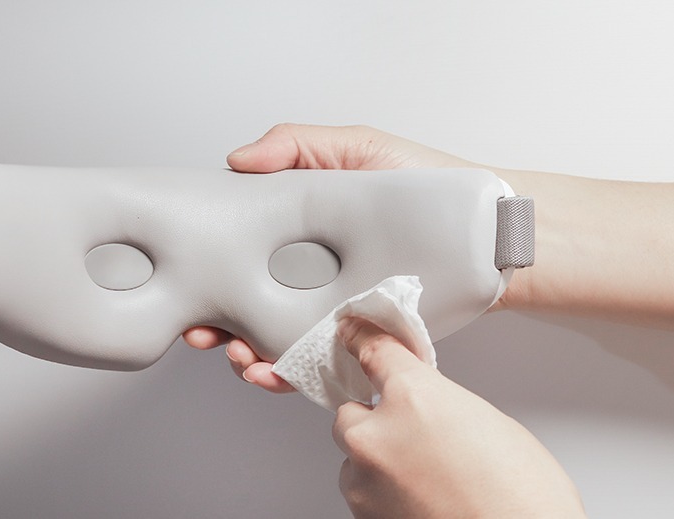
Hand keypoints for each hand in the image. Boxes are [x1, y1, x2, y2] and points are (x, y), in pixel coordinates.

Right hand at [182, 123, 481, 391]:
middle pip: (247, 305)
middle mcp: (308, 274)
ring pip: (274, 341)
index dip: (210, 270)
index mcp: (298, 232)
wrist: (484, 233)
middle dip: (217, 326)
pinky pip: (319, 363)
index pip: (241, 254)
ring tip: (242, 359)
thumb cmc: (425, 184)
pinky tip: (276, 373)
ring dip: (247, 356)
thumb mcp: (358, 149)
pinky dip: (290, 375)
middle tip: (204, 334)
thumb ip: (297, 147)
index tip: (190, 283)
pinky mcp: (358, 339)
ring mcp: (331, 310)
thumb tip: (238, 159)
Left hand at [333, 316, 585, 517]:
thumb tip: (426, 409)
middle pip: (352, 411)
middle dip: (377, 419)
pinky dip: (384, 491)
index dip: (363, 339)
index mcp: (413, 398)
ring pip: (354, 456)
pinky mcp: (364, 516)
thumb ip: (442, 404)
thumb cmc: (522, 500)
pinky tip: (424, 498)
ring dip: (379, 460)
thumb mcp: (491, 424)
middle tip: (419, 436)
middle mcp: (377, 436)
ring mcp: (365, 481)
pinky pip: (363, 490)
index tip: (354, 334)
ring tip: (430, 478)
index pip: (373, 352)